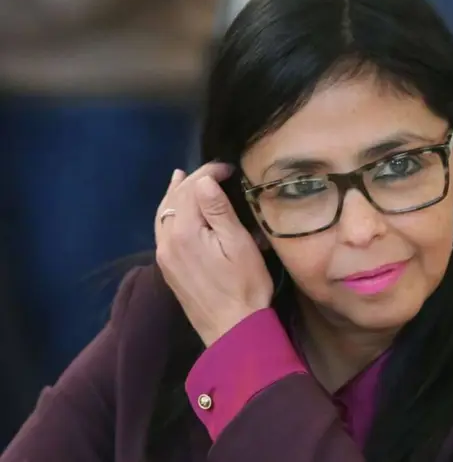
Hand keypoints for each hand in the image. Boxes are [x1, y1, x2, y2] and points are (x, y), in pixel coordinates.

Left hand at [154, 163, 273, 345]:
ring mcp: (164, 256)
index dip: (210, 172)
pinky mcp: (168, 268)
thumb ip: (219, 211)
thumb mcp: (239, 245)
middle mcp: (167, 240)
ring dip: (175, 194)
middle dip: (194, 180)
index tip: (229, 168)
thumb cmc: (245, 286)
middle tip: (216, 171)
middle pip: (174, 199)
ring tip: (182, 177)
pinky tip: (176, 210)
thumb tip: (203, 180)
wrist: (232, 329)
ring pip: (163, 214)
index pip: (192, 189)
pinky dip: (169, 212)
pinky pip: (162, 229)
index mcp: (186, 232)